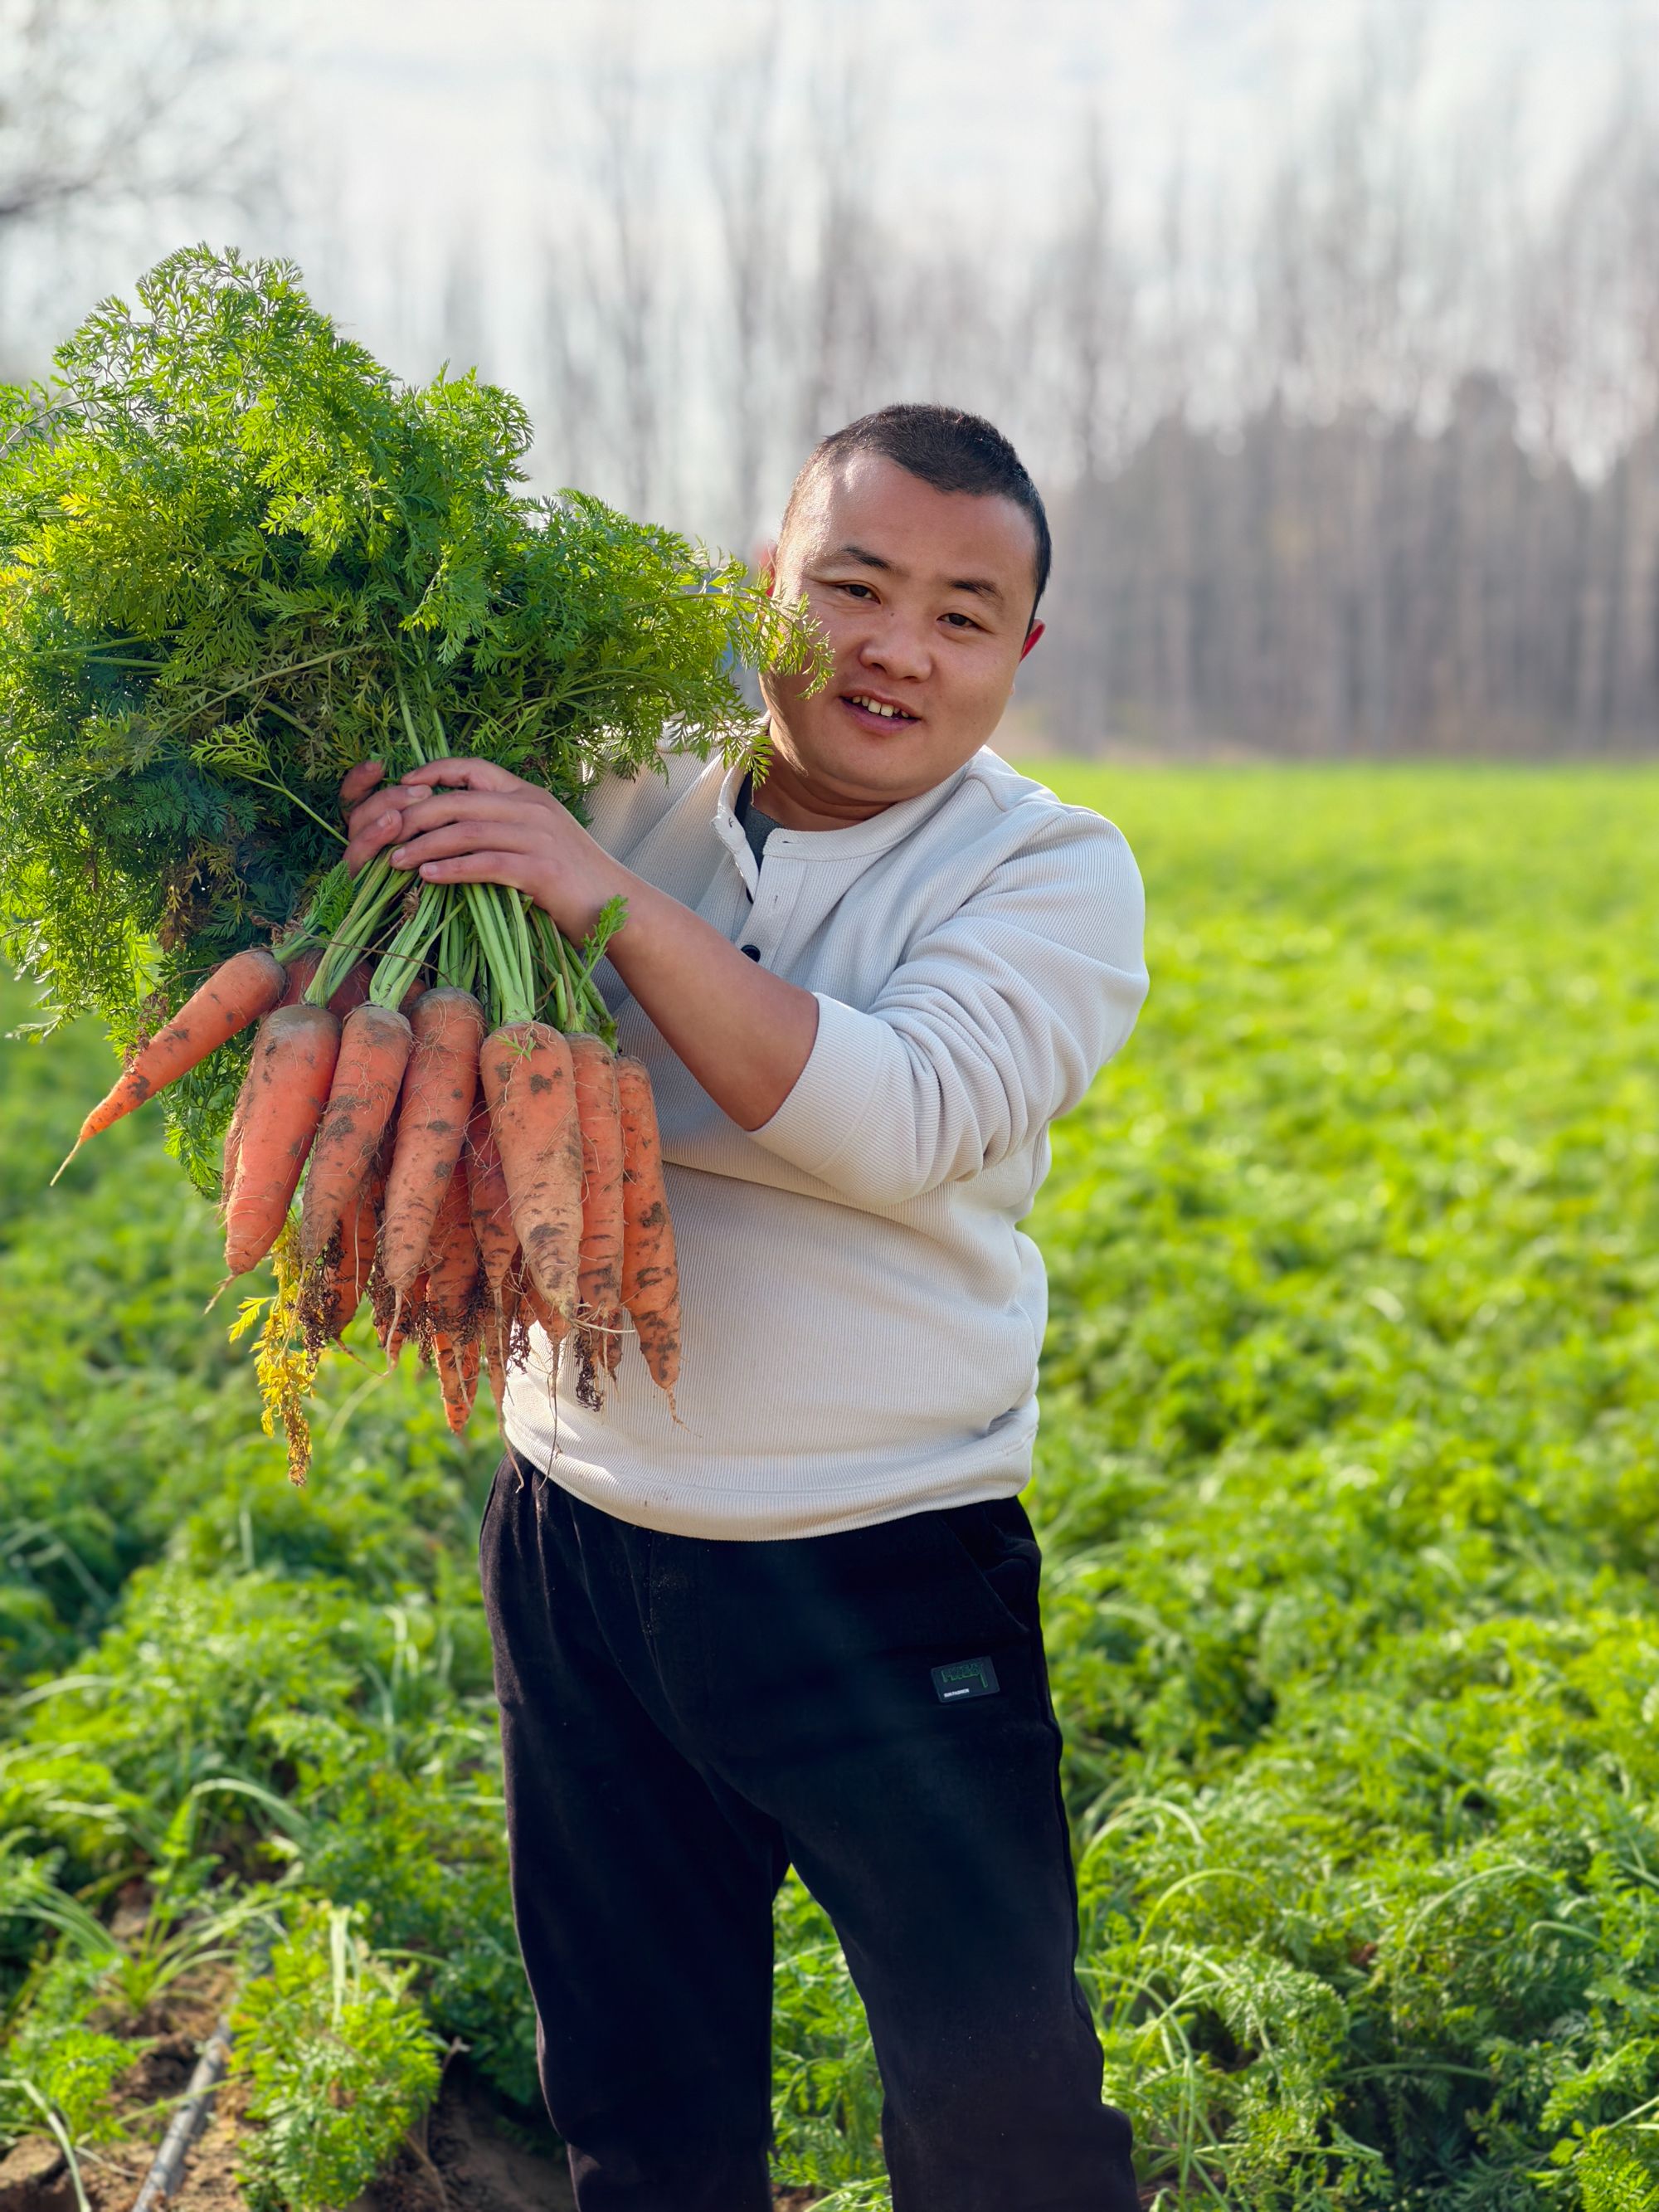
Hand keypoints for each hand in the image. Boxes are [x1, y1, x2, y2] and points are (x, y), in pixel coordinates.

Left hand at [339, 758, 627, 939]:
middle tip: (385, 833)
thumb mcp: (543, 836)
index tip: (404, 785)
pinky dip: (451, 869)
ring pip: (466, 831)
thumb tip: (460, 825)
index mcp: (530, 795)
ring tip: (395, 860)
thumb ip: (508, 823)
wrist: (618, 905)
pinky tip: (427, 878)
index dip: (434, 772)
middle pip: (459, 800)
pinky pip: (484, 864)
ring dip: (424, 845)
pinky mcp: (540, 870)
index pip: (474, 769)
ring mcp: (538, 838)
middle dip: (415, 815)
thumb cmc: (574, 878)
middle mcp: (532, 809)